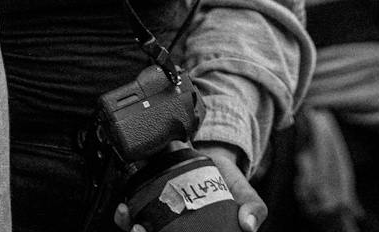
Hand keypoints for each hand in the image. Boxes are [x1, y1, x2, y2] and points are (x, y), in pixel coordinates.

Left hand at [113, 146, 264, 231]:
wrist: (217, 153)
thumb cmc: (231, 183)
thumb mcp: (248, 195)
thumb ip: (254, 208)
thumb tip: (248, 226)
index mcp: (193, 229)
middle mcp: (174, 226)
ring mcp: (160, 212)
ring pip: (139, 228)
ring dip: (128, 226)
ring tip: (128, 219)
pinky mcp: (149, 194)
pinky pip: (133, 207)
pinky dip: (125, 212)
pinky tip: (124, 207)